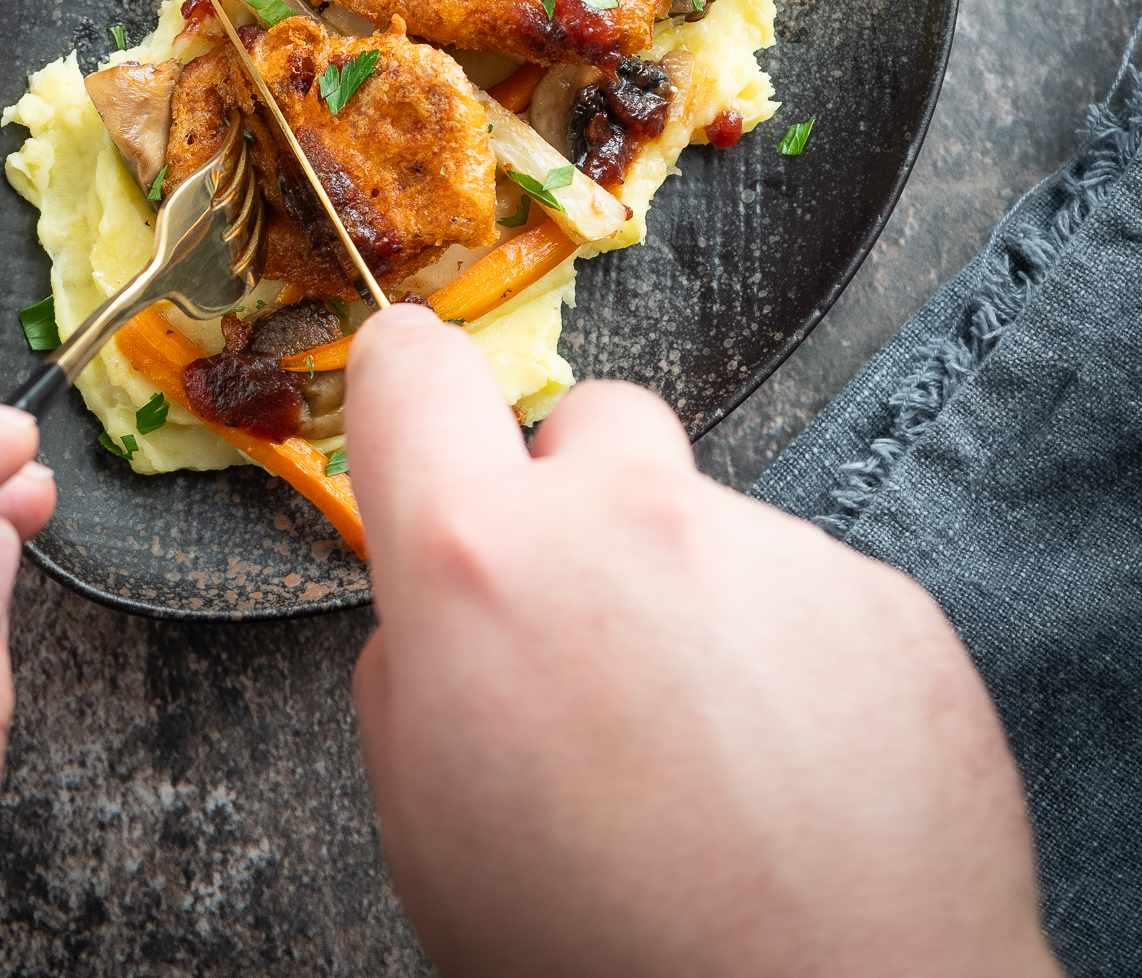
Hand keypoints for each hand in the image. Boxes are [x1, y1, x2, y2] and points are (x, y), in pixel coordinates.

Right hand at [347, 304, 1059, 977]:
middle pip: (592, 421)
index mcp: (483, 566)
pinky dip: (794, 654)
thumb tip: (442, 608)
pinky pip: (810, 590)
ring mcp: (771, 549)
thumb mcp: (425, 826)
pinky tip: (792, 776)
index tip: (417, 413)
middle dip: (580, 501)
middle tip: (589, 635)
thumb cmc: (609, 961)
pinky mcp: (881, 600)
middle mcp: (632, 520)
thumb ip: (415, 666)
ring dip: (693, 595)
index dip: (405, 391)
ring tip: (710, 753)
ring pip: (708, 520)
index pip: (412, 369)